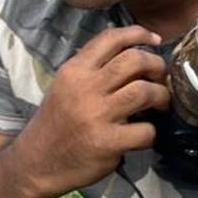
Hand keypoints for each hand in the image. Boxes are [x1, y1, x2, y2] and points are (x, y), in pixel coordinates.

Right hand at [11, 24, 169, 197]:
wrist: (36, 163)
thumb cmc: (57, 123)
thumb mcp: (65, 86)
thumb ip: (93, 69)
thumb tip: (134, 54)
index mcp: (75, 70)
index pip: (110, 39)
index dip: (138, 34)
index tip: (155, 40)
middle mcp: (85, 87)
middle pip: (134, 60)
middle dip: (157, 66)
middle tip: (161, 78)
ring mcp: (96, 115)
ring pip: (144, 91)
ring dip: (161, 96)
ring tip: (160, 104)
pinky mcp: (106, 142)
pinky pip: (145, 130)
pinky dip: (151, 132)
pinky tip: (144, 135)